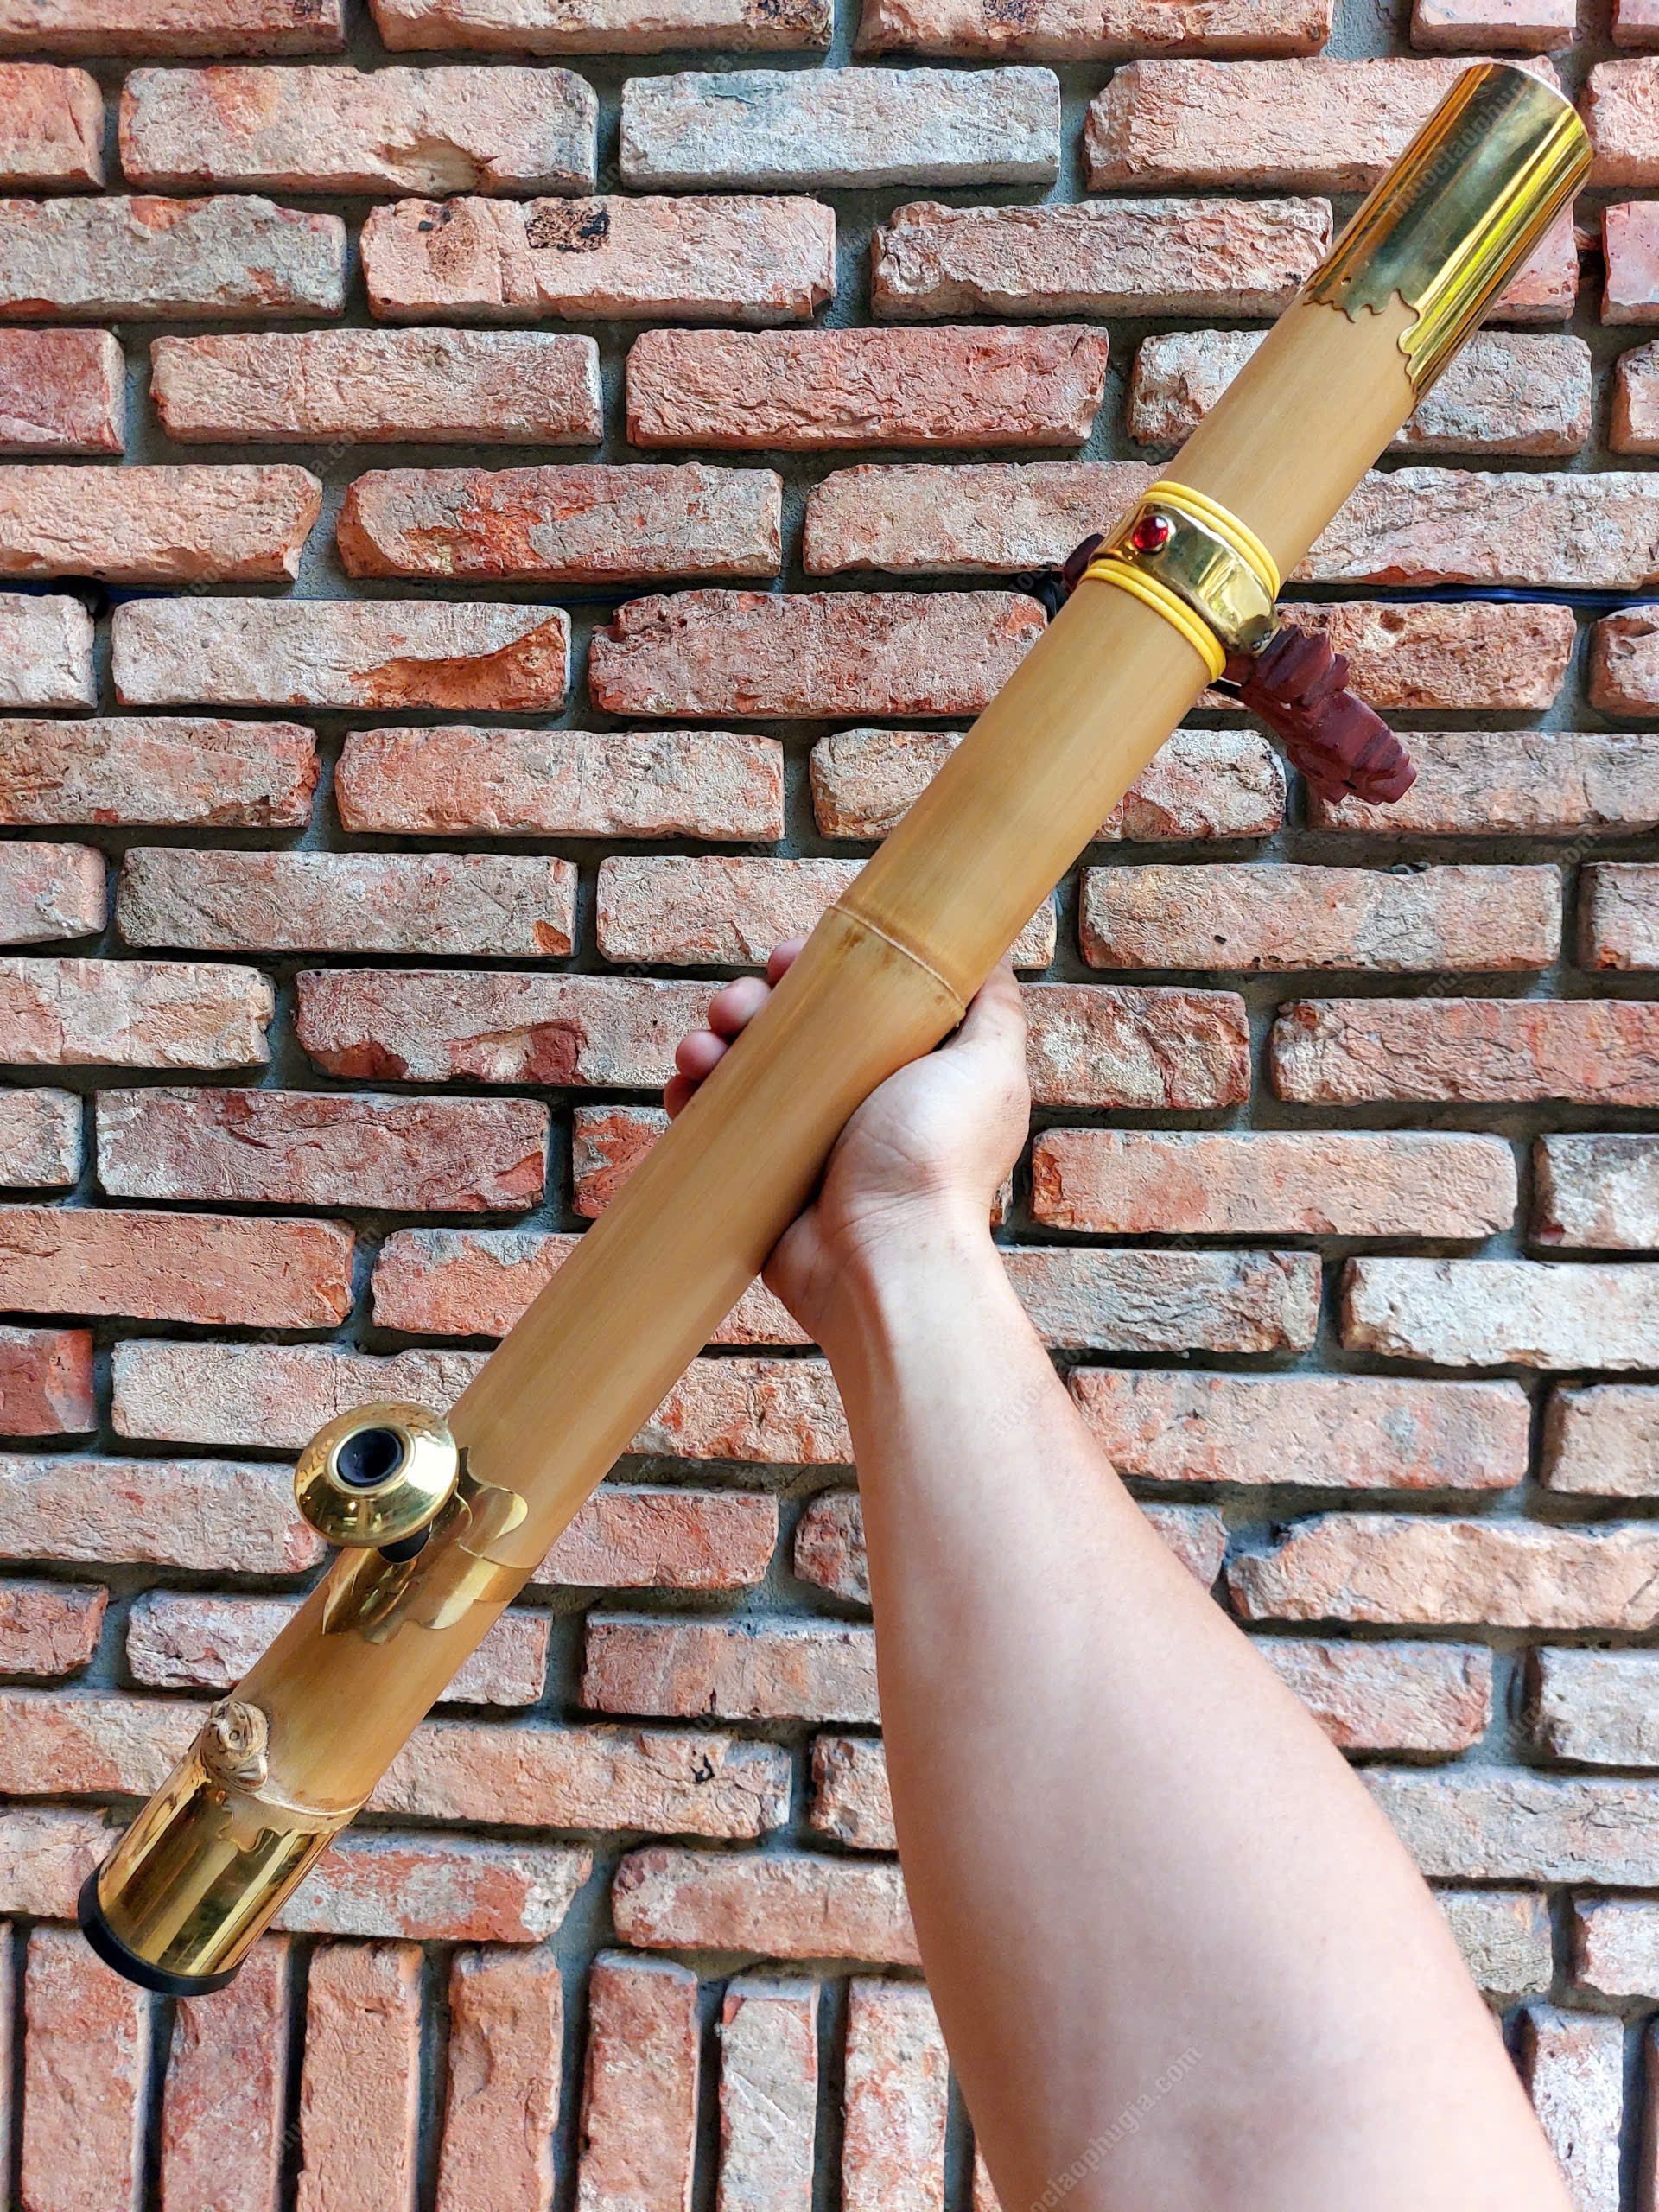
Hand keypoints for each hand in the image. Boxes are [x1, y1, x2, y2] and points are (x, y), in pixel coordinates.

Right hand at [666, 939, 1029, 1341]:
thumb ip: (994, 1009)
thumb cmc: (935, 1160)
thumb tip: (986, 953)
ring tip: (701, 1051)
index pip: (849, 997)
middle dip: (750, 1003)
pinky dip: (693, 1098)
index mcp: (903, 1067)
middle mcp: (855, 1099)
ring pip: (745, 1068)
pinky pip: (716, 1123)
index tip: (787, 959)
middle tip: (733, 1008)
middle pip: (788, 1025)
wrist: (882, 1258)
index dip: (813, 968)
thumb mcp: (987, 1067)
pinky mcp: (763, 1175)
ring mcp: (805, 1138)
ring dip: (712, 1045)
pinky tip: (682, 1089)